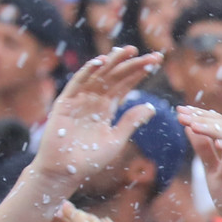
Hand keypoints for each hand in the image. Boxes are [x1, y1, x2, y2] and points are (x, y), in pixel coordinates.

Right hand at [32, 47, 164, 199]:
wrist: (65, 170)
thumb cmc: (90, 159)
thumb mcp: (116, 139)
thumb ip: (131, 122)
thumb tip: (151, 107)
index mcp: (107, 108)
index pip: (125, 85)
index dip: (139, 74)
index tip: (156, 63)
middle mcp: (94, 100)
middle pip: (115, 77)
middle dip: (132, 65)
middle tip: (151, 55)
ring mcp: (79, 99)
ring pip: (98, 75)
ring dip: (113, 62)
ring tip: (129, 51)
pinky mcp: (65, 102)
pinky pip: (78, 83)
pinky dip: (88, 71)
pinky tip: (102, 61)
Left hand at [180, 106, 221, 215]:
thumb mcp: (212, 172)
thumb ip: (204, 151)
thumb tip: (189, 127)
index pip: (216, 125)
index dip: (199, 116)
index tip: (179, 112)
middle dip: (201, 119)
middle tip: (181, 114)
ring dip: (212, 129)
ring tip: (193, 126)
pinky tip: (217, 143)